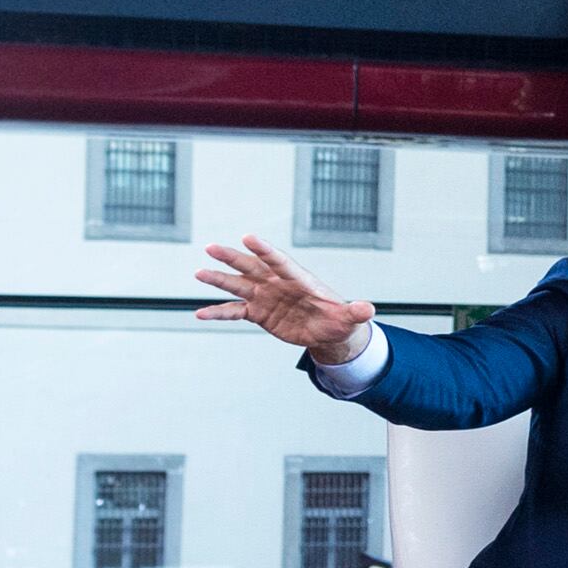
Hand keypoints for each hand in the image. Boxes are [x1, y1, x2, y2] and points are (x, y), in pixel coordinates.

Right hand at [192, 239, 378, 364]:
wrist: (327, 330)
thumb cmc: (339, 318)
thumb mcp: (349, 318)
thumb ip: (356, 312)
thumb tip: (369, 309)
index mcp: (299, 279)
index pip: (280, 261)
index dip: (264, 250)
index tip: (248, 237)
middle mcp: (277, 283)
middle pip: (252, 267)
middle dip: (233, 258)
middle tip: (211, 248)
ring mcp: (265, 296)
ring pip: (238, 285)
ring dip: (219, 279)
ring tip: (199, 273)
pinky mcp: (258, 313)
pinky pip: (234, 311)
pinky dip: (218, 312)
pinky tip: (200, 313)